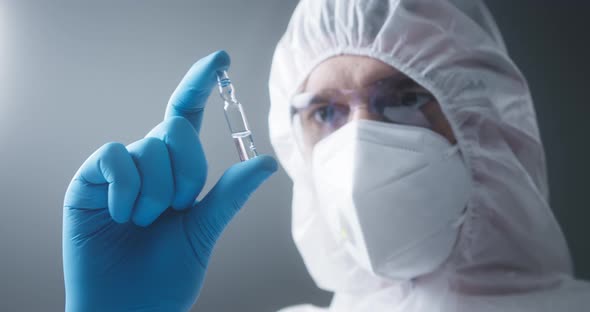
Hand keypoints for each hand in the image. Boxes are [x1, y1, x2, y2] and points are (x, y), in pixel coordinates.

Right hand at [62, 50, 276, 311]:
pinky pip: (114, 155)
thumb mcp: (204, 229)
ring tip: (144, 223)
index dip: (201, 83)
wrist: (130, 309)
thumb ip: (229, 194)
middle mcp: (146, 163)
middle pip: (175, 128)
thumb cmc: (166, 275)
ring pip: (149, 145)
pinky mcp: (88, 181)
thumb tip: (265, 161)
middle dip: (188, 170)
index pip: (186, 114)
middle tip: (176, 208)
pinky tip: (122, 216)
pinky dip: (126, 188)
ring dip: (157, 192)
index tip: (221, 58)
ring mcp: (116, 171)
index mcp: (174, 170)